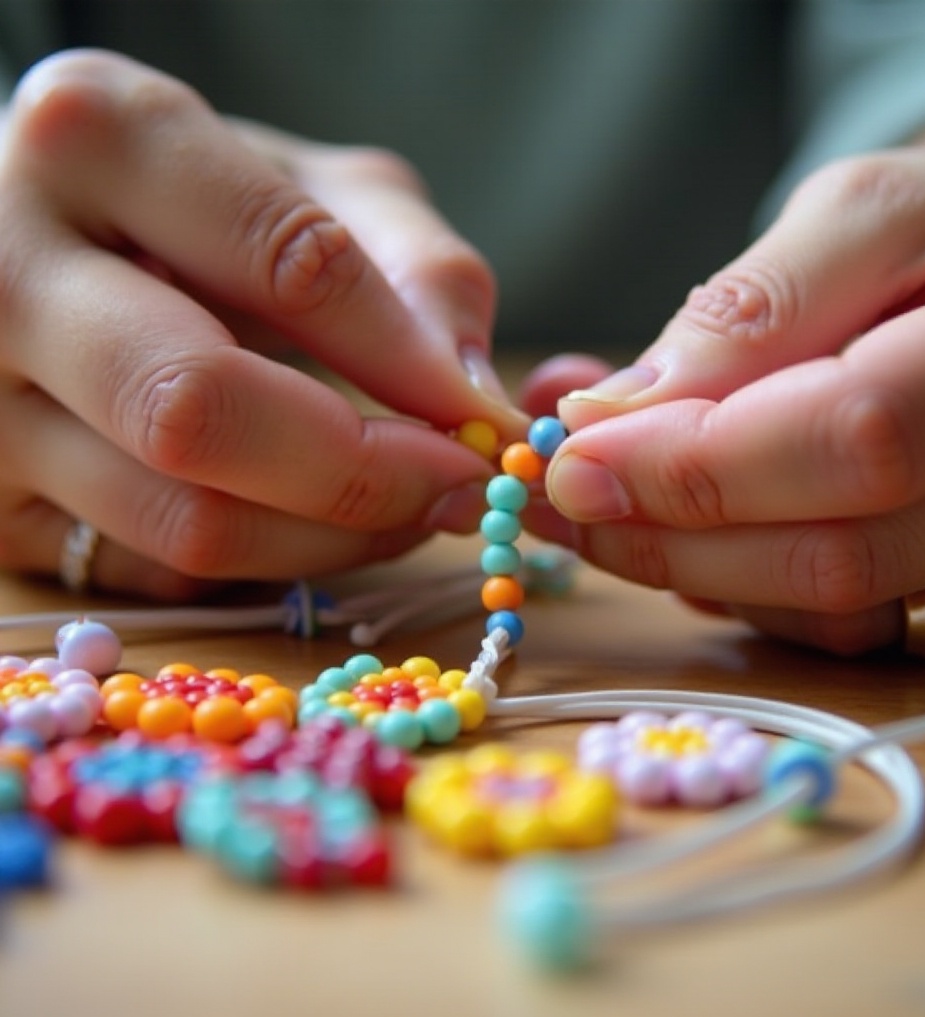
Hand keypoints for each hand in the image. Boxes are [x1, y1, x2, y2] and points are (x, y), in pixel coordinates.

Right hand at [0, 50, 525, 598]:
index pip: (286, 263)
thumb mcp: (321, 190)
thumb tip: (474, 399)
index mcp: (95, 140)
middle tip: (456, 487)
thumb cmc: (205, 209)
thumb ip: (416, 272)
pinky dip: (270, 561)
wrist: (56, 244)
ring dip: (333, 537)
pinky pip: (161, 571)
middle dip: (364, 472)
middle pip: (200, 412)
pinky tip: (313, 519)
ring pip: (184, 520)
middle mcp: (5, 269)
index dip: (404, 361)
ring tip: (404, 505)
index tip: (480, 419)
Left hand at [522, 112, 924, 654]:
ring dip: (696, 572)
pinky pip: (846, 624)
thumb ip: (751, 312)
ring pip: (836, 610)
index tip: (576, 454)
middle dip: (675, 536)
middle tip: (564, 498)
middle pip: (843, 554)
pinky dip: (746, 587)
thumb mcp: (866, 215)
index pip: (862, 437)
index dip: (701, 463)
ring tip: (608, 505)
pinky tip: (693, 528)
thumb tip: (614, 416)